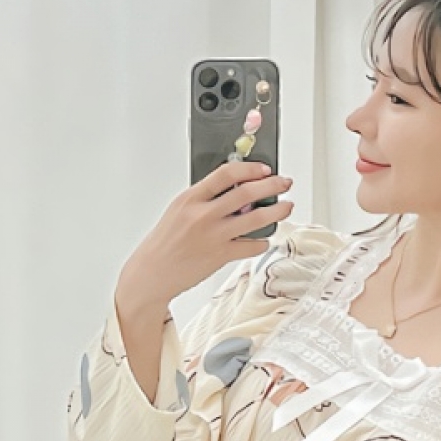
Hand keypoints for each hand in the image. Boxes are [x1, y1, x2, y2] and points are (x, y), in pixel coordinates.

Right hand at [116, 161, 293, 314]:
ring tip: (287, 207)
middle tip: (284, 183)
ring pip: (256, 218)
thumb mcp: (179, 210)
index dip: (250, 168)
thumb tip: (236, 191)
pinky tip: (263, 239)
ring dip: (277, 211)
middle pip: (247, 192)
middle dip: (272, 185)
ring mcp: (214, 236)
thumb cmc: (165, 242)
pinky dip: (262, 242)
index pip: (226, 173)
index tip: (264, 169)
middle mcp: (204, 215)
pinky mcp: (221, 256)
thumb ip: (205, 199)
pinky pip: (252, 246)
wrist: (153, 272)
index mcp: (191, 198)